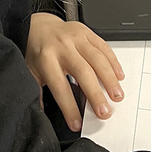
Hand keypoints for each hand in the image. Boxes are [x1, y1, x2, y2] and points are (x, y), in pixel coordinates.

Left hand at [25, 13, 123, 131]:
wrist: (39, 27)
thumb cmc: (37, 52)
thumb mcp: (31, 72)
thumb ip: (38, 93)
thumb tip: (41, 116)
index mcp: (46, 59)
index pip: (60, 87)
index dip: (69, 107)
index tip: (77, 124)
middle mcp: (63, 47)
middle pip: (83, 72)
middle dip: (96, 95)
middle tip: (105, 112)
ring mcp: (76, 38)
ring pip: (97, 59)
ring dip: (110, 79)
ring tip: (117, 96)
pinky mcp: (87, 32)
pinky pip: (104, 47)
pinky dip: (113, 63)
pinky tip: (119, 77)